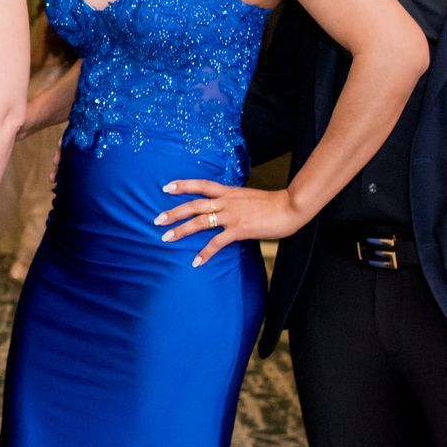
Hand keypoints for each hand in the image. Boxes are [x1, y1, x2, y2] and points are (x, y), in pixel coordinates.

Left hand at [155, 181, 306, 265]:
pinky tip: (196, 262)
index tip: (166, 187)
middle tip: (156, 220)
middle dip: (174, 212)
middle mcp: (226, 201)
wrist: (290, 206)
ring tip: (166, 238)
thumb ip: (235, 202)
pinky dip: (205, 253)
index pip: (202, 185)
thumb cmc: (273, 204)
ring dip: (181, 230)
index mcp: (229, 192)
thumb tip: (226, 209)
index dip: (183, 185)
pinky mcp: (239, 229)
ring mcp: (232, 215)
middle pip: (194, 204)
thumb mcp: (249, 198)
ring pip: (200, 221)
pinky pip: (217, 242)